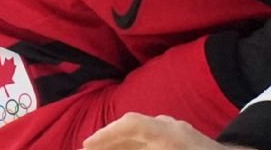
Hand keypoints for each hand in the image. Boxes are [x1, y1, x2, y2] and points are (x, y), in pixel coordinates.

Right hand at [81, 113, 250, 149]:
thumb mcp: (167, 147)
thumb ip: (140, 147)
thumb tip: (127, 132)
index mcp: (169, 134)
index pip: (133, 123)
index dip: (107, 134)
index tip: (87, 145)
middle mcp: (173, 127)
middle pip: (135, 127)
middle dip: (110, 140)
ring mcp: (179, 132)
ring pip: (143, 134)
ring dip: (122, 144)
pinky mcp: (183, 139)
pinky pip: (153, 139)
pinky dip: (137, 147)